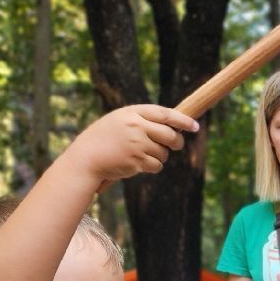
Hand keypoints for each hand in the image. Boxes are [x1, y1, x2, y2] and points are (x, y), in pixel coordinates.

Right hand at [63, 105, 197, 182]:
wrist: (86, 158)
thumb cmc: (103, 140)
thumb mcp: (119, 121)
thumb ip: (142, 120)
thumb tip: (171, 126)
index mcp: (132, 113)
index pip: (164, 114)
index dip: (182, 120)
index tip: (194, 126)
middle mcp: (136, 126)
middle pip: (170, 135)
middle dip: (177, 142)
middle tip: (176, 145)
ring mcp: (136, 144)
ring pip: (164, 152)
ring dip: (160, 156)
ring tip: (142, 155)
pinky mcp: (136, 161)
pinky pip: (156, 166)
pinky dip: (153, 167)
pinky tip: (138, 164)